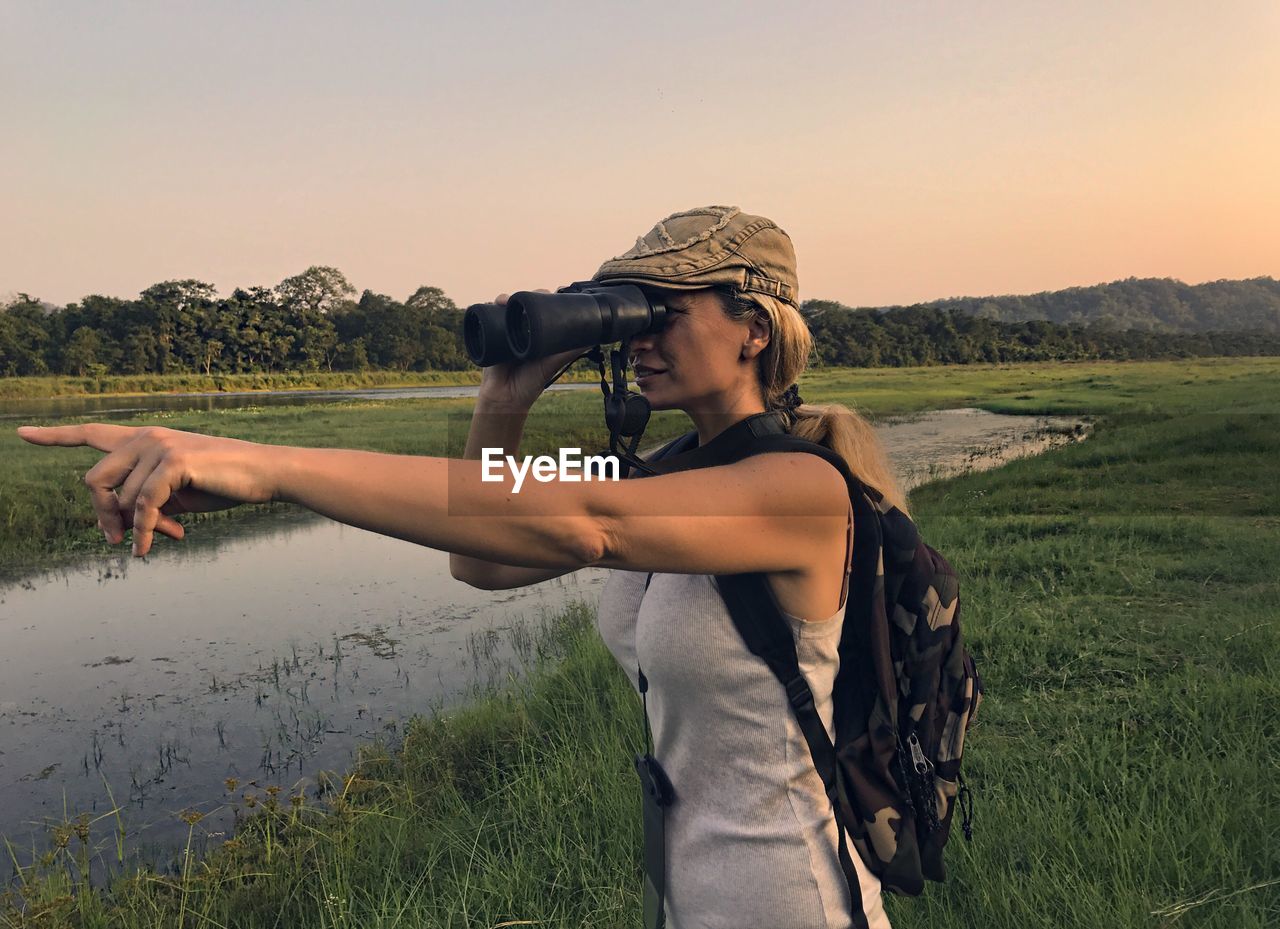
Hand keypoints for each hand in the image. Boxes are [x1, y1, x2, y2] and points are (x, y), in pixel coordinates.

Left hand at [16, 423, 277, 556]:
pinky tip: (144, 549)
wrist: (263, 474)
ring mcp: (159, 446)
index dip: (54, 436)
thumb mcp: (175, 496)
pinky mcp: (173, 462)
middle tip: (117, 542)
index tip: (21, 434)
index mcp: (144, 441)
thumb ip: (143, 502)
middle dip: (102, 516)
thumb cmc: (223, 483)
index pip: (90, 434)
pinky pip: (142, 506)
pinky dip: (142, 532)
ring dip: (137, 528)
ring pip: (120, 499)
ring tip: (170, 535)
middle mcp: (146, 437)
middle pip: (94, 481)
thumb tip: (113, 526)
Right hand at [477, 290, 589, 409]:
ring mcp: (508, 331)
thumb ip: (570, 351)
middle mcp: (524, 330)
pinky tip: (499, 302)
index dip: (550, 299)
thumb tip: (594, 338)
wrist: (505, 397)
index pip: (546, 310)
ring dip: (511, 298)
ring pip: (509, 308)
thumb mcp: (553, 363)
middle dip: (531, 294)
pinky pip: (490, 316)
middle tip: (537, 293)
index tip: (557, 290)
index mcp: (540, 334)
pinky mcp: (492, 335)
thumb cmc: (531, 383)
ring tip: (512, 299)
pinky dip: (493, 305)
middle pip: (527, 305)